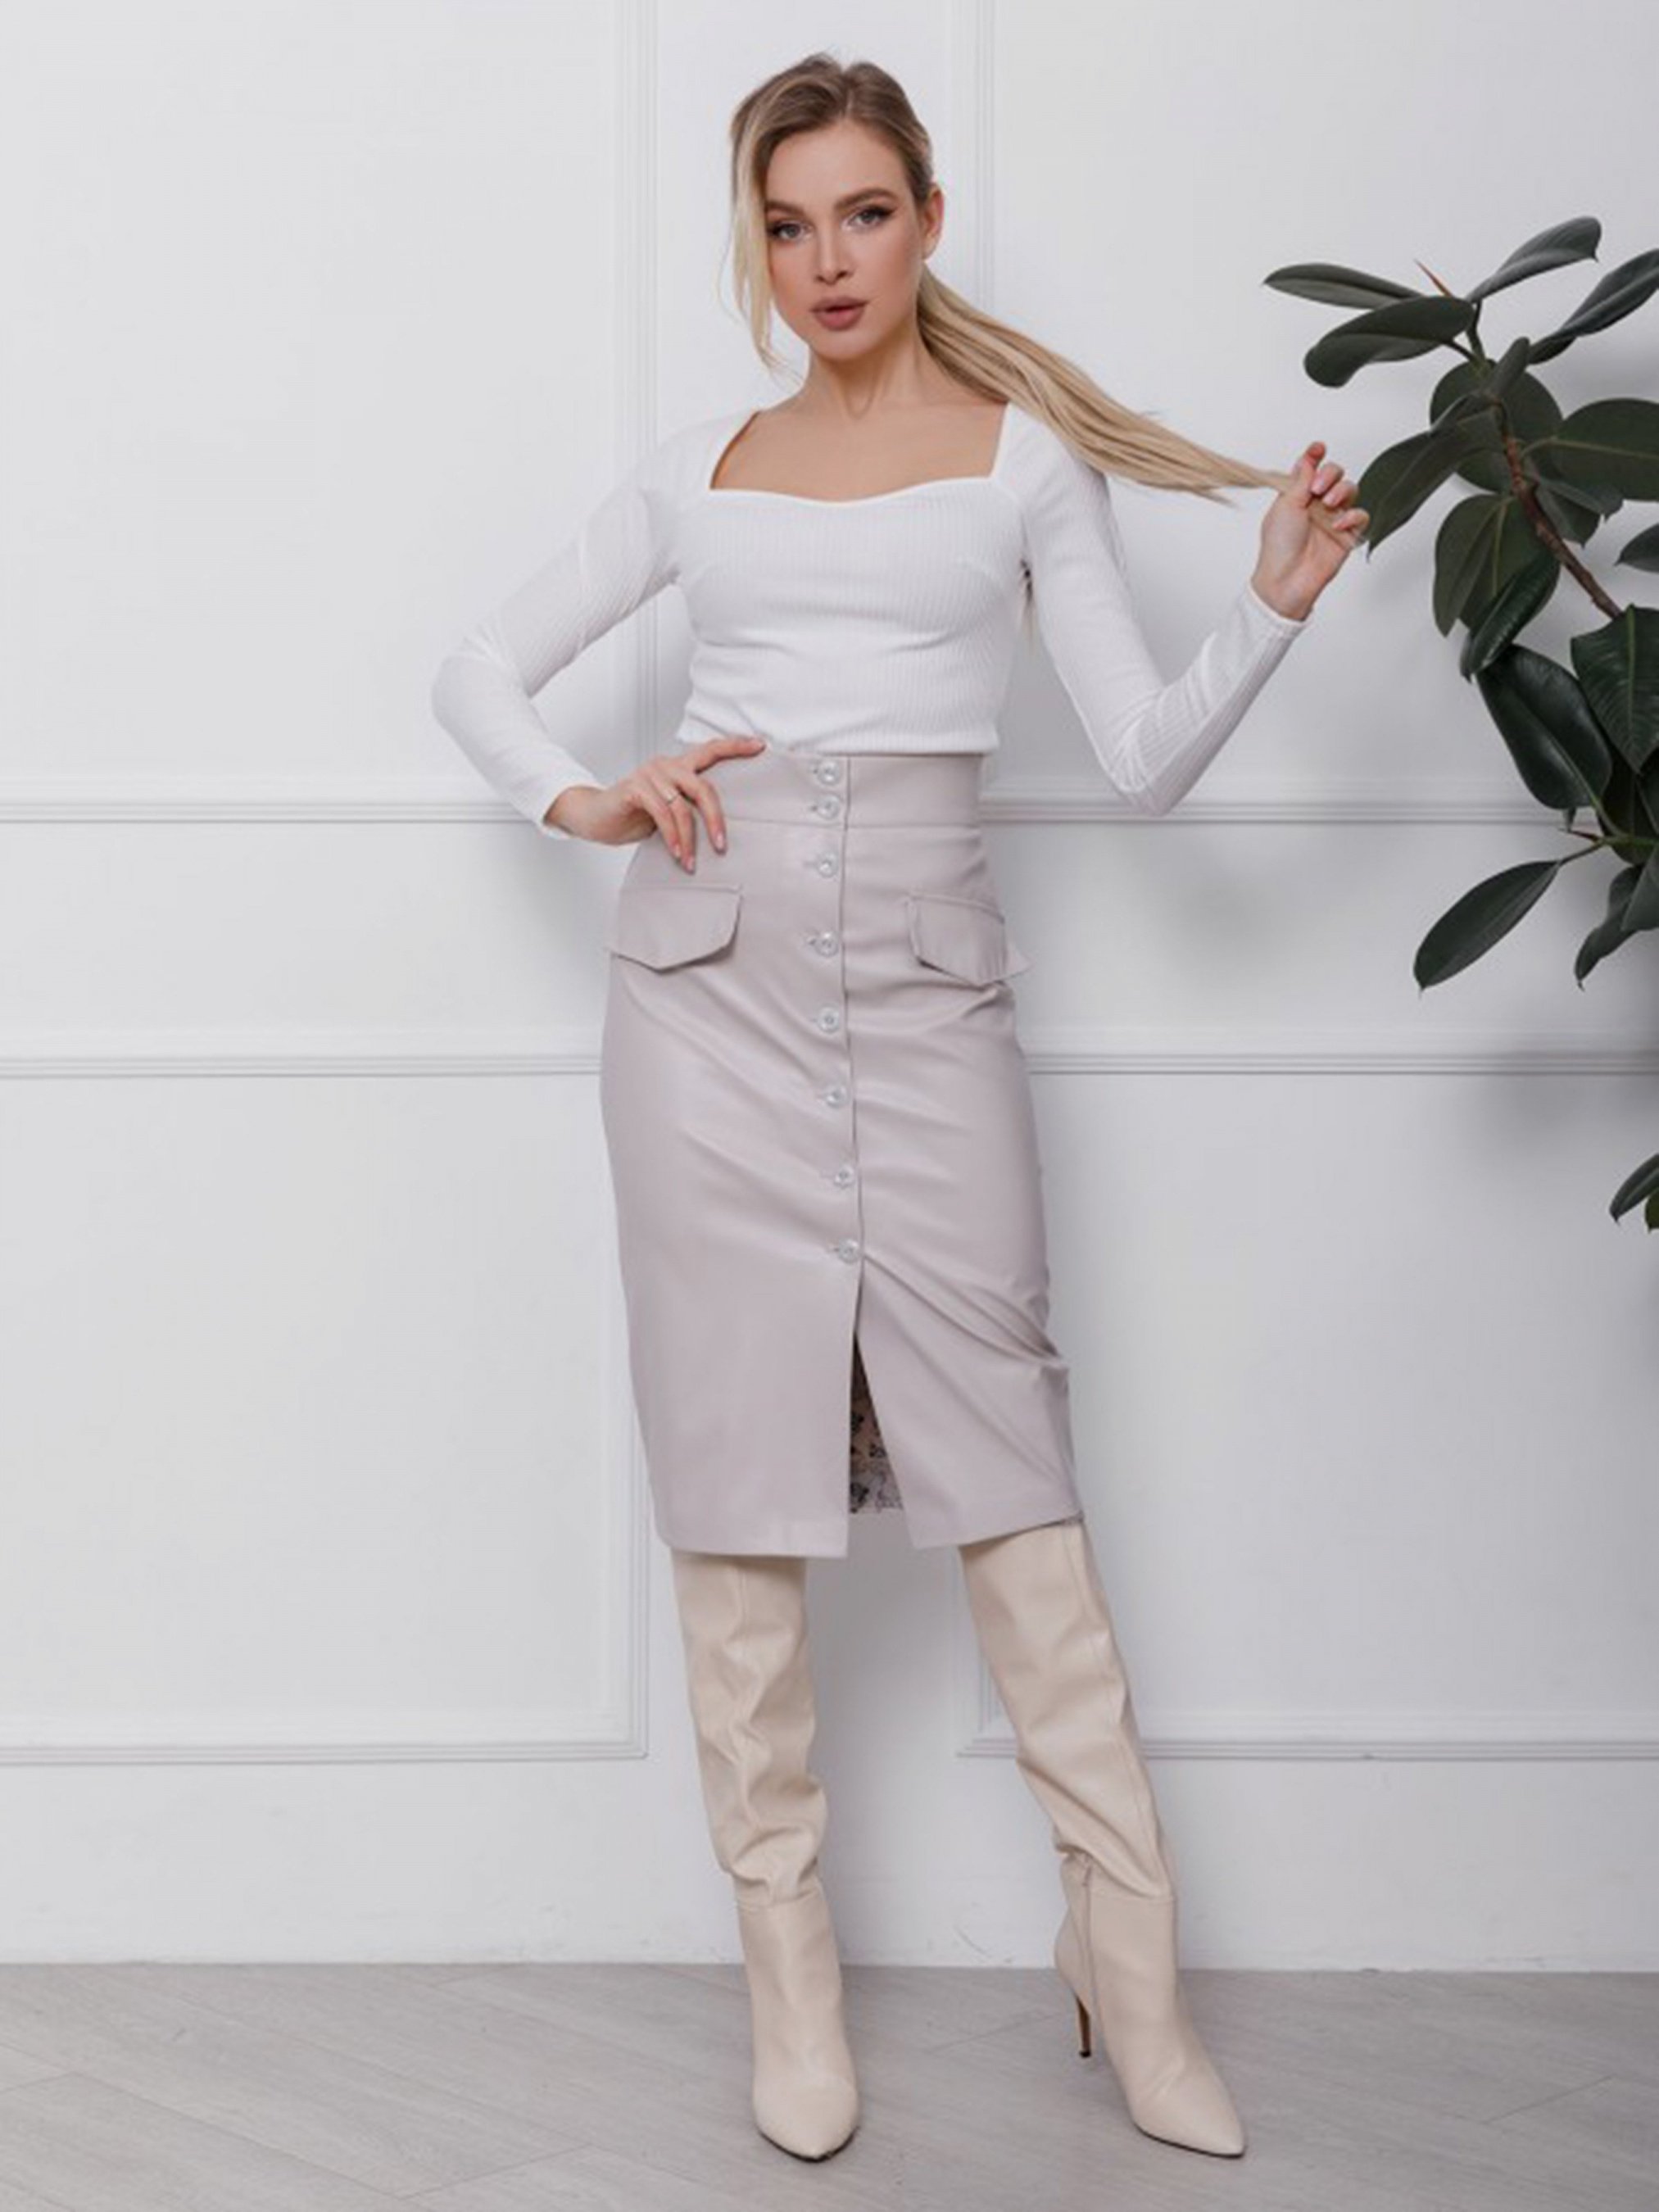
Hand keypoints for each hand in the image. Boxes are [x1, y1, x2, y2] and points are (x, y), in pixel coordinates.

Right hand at [545, 734, 768, 861]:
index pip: (711, 750)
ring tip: (690, 861)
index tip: (760, 745)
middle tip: (721, 846)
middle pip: (703, 787)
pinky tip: (675, 852)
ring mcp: (650, 774)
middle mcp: (666, 765)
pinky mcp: (634, 788)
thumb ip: (689, 809)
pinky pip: (662, 813)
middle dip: (716, 819)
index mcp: (678, 767)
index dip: (736, 747)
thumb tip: (719, 831)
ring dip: (689, 839)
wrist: (594, 817)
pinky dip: (671, 836)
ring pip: (682, 806)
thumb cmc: (633, 814)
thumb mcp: (668, 811)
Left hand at [1252, 443, 1368, 621]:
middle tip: (1317, 487)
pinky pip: (1361, 515)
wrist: (1286, 579)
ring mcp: (1333, 518)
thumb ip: (1300, 480)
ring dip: (1342, 490)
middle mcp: (1317, 504)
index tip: (1318, 448)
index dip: (1316, 456)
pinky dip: (1353, 515)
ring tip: (1329, 502)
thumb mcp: (1285, 505)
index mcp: (1298, 495)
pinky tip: (1338, 523)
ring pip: (1351, 490)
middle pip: (1335, 474)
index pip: (1312, 468)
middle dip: (1330, 474)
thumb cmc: (1278, 547)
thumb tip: (1307, 457)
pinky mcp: (1347, 534)